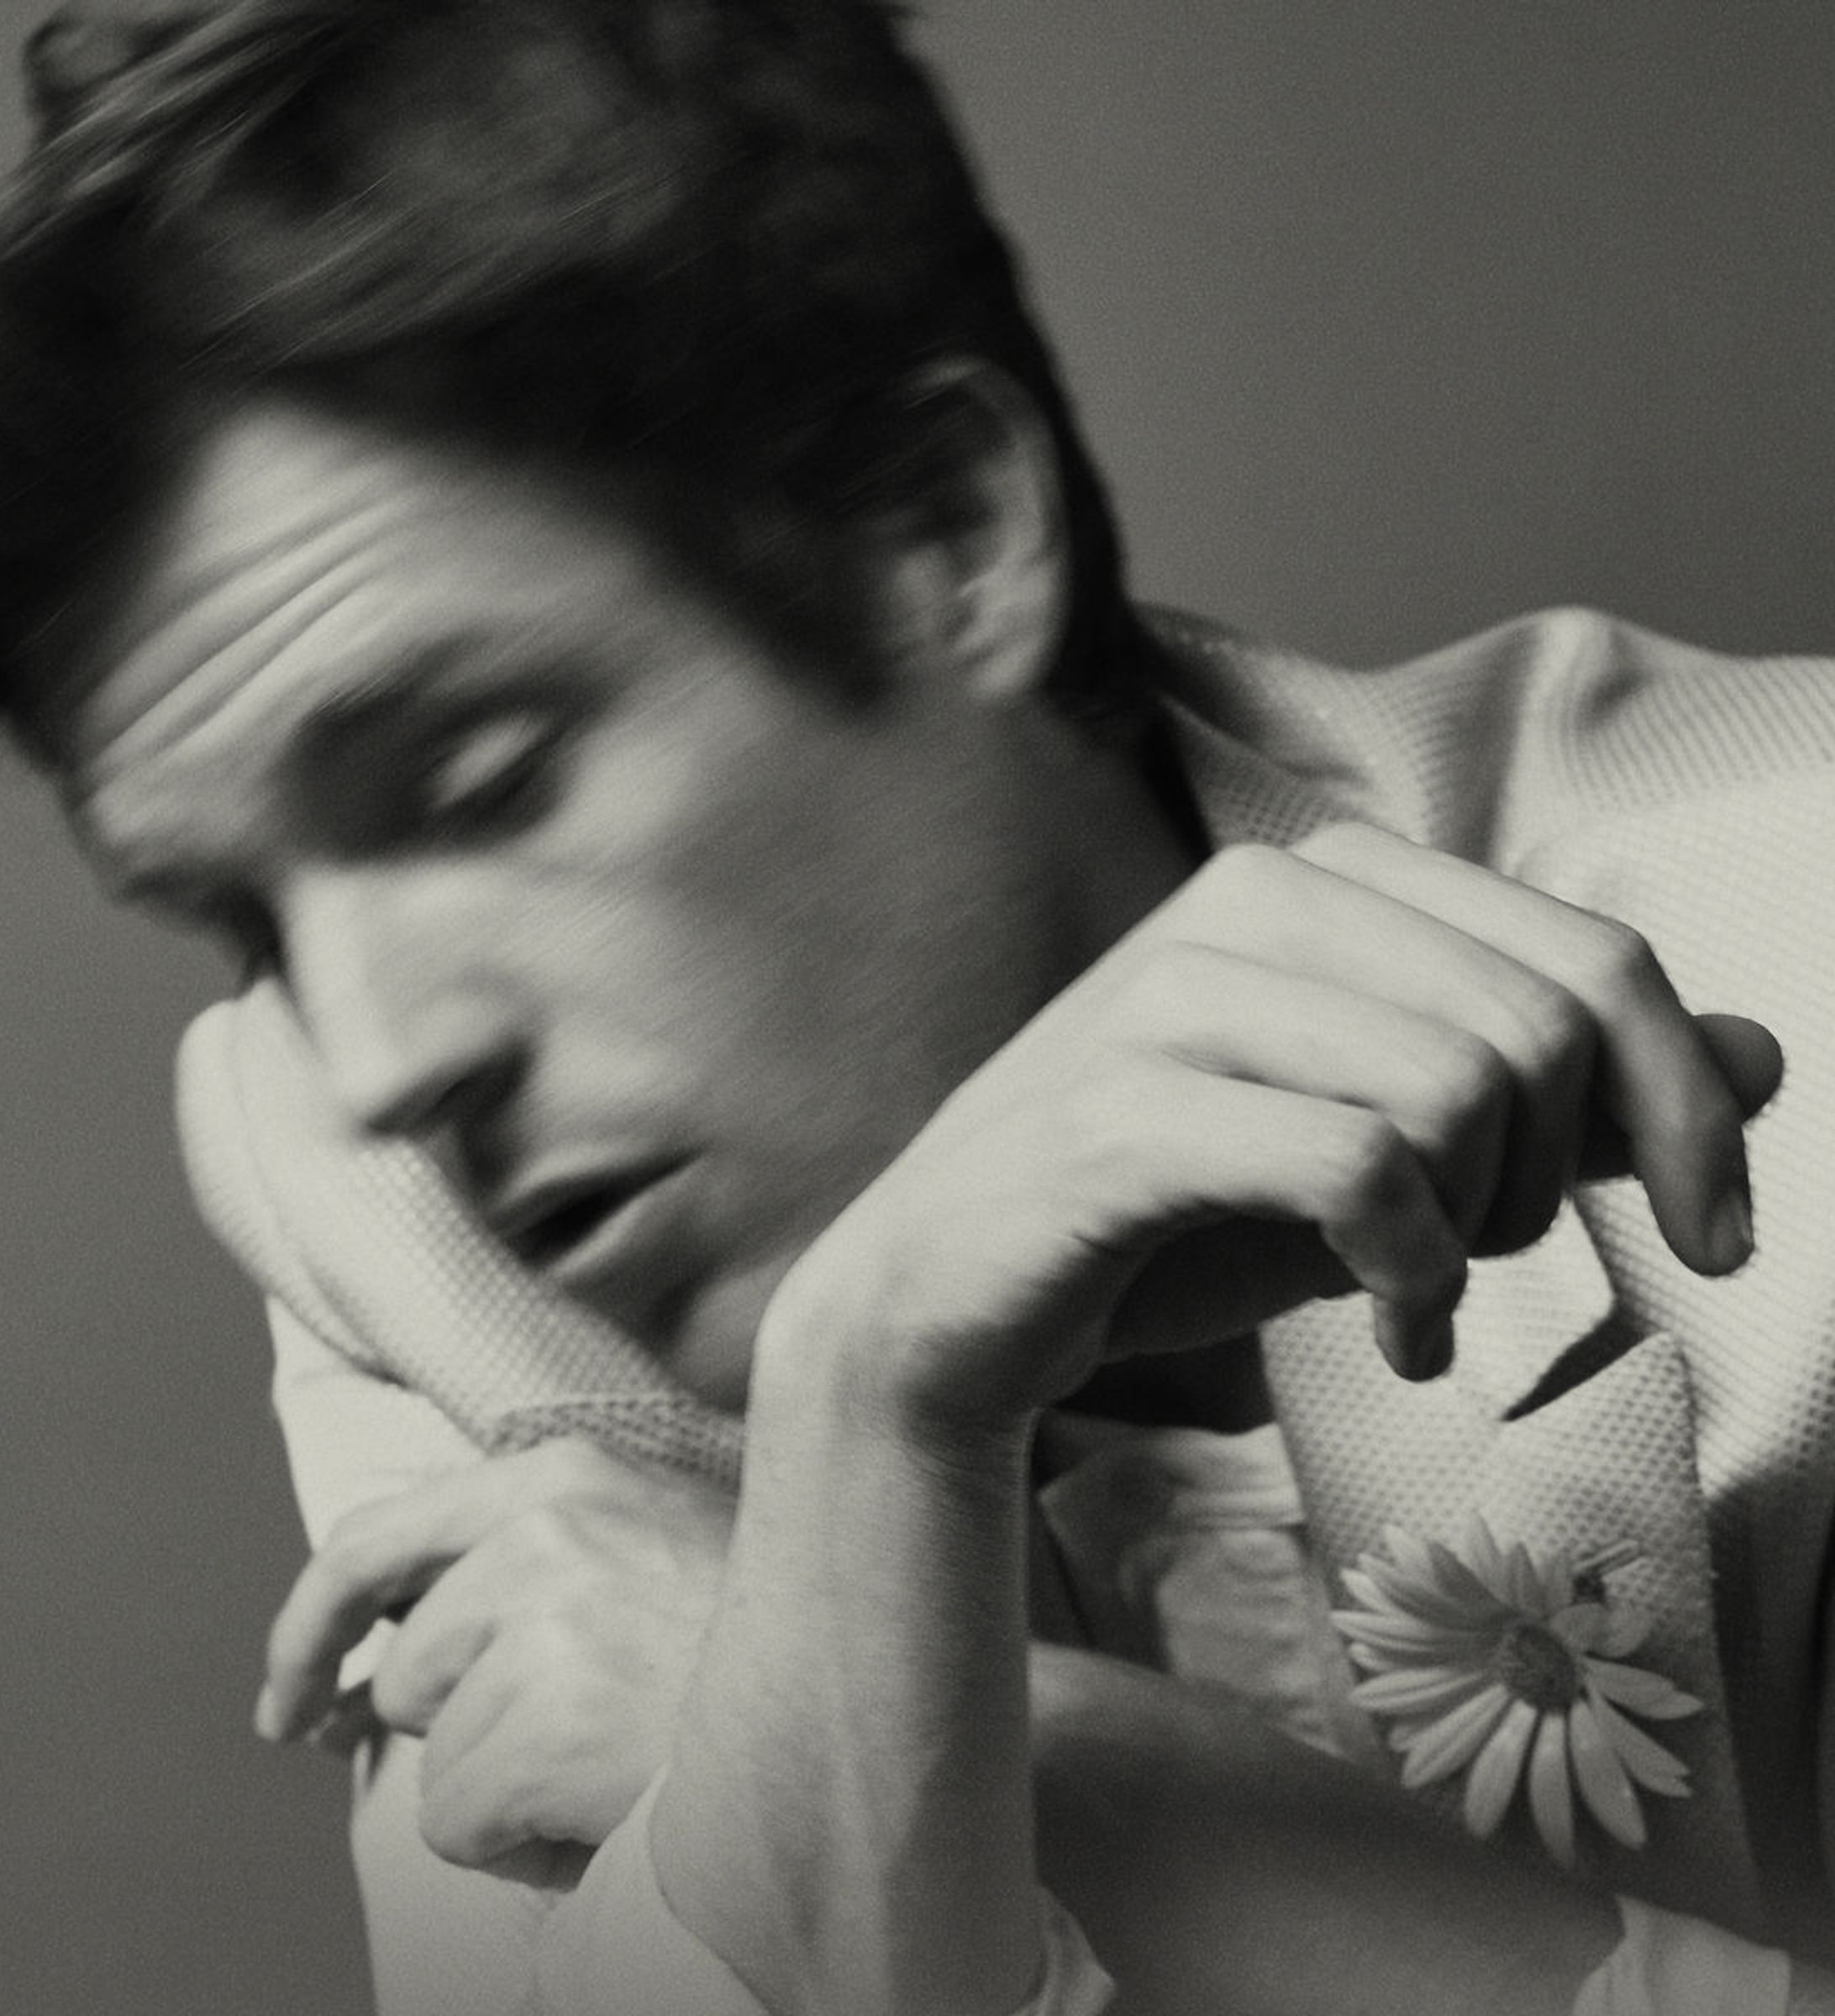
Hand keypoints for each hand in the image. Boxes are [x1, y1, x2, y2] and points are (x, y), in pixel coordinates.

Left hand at [256, 1438, 732, 1870]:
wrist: (872, 1687)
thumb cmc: (764, 1638)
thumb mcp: (652, 1544)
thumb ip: (532, 1559)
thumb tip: (381, 1661)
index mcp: (561, 1473)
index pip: (371, 1539)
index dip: (306, 1630)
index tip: (286, 1705)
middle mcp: (541, 1528)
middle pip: (407, 1676)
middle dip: (467, 1737)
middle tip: (579, 1748)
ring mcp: (544, 1621)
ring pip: (432, 1761)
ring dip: (513, 1792)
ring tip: (628, 1763)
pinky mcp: (548, 1721)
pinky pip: (460, 1824)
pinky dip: (527, 1849)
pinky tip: (619, 1807)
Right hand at [769, 823, 1780, 1421]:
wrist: (952, 1299)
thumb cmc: (1175, 1220)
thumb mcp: (1399, 1153)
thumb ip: (1564, 1095)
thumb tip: (1766, 1047)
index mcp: (1318, 882)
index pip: (1587, 951)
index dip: (1689, 1099)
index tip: (1714, 1229)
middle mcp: (1246, 902)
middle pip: (1535, 1023)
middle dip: (1558, 1180)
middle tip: (1482, 1264)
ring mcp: (1171, 996)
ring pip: (1456, 1085)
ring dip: (1480, 1238)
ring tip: (1418, 1301)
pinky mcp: (1121, 1110)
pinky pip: (1356, 1167)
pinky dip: (1411, 1273)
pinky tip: (1387, 1330)